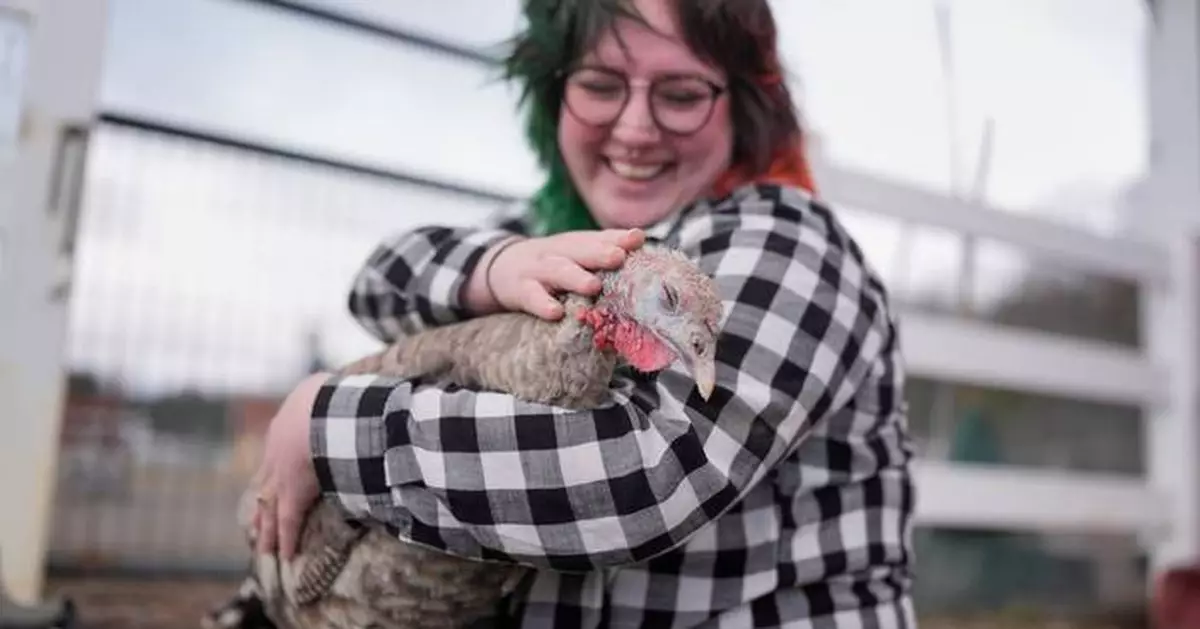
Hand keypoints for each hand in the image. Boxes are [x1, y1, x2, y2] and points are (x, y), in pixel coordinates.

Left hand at [251, 372, 329, 559]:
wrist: (319, 411)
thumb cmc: (327, 395)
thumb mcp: (323, 387)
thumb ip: (329, 391)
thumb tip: (341, 387)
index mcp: (283, 428)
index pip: (274, 457)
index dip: (271, 473)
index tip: (268, 485)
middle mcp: (276, 456)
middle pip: (264, 486)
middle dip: (260, 505)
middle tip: (253, 523)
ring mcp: (282, 478)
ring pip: (270, 509)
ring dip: (266, 528)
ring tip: (261, 546)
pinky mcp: (294, 496)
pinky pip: (289, 523)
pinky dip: (286, 540)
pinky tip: (286, 556)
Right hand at [476, 228, 644, 319]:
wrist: (500, 267)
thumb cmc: (550, 266)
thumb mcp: (574, 256)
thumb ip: (602, 258)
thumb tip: (643, 259)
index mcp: (575, 245)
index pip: (599, 238)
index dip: (618, 238)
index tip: (637, 238)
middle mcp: (558, 253)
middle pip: (580, 249)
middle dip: (600, 252)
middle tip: (618, 257)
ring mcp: (538, 270)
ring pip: (557, 270)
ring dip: (575, 277)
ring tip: (593, 286)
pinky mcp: (519, 289)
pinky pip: (531, 297)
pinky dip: (542, 304)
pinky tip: (555, 313)